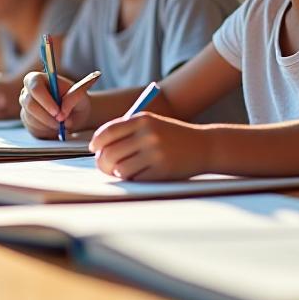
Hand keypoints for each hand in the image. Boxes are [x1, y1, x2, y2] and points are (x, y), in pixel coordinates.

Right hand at [19, 71, 88, 139]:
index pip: (35, 88)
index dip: (45, 101)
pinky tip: (55, 126)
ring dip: (50, 124)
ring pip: (32, 119)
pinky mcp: (26, 121)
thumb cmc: (76, 100)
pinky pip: (34, 129)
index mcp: (37, 79)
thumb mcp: (81, 95)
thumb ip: (74, 97)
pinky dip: (47, 131)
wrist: (75, 114)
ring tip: (63, 123)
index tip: (58, 112)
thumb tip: (61, 113)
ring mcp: (25, 107)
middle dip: (47, 116)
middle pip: (30, 105)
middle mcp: (27, 91)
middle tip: (62, 122)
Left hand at [89, 113, 213, 180]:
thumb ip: (127, 131)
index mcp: (142, 120)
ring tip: (126, 169)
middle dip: (103, 163)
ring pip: (120, 169)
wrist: (204, 146)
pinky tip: (141, 173)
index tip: (95, 149)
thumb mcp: (152, 124)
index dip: (97, 142)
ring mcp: (155, 154)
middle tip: (106, 166)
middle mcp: (148, 135)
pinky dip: (134, 178)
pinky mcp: (162, 171)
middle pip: (109, 153)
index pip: (107, 132)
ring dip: (119, 172)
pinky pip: (135, 179)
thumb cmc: (172, 136)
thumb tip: (98, 148)